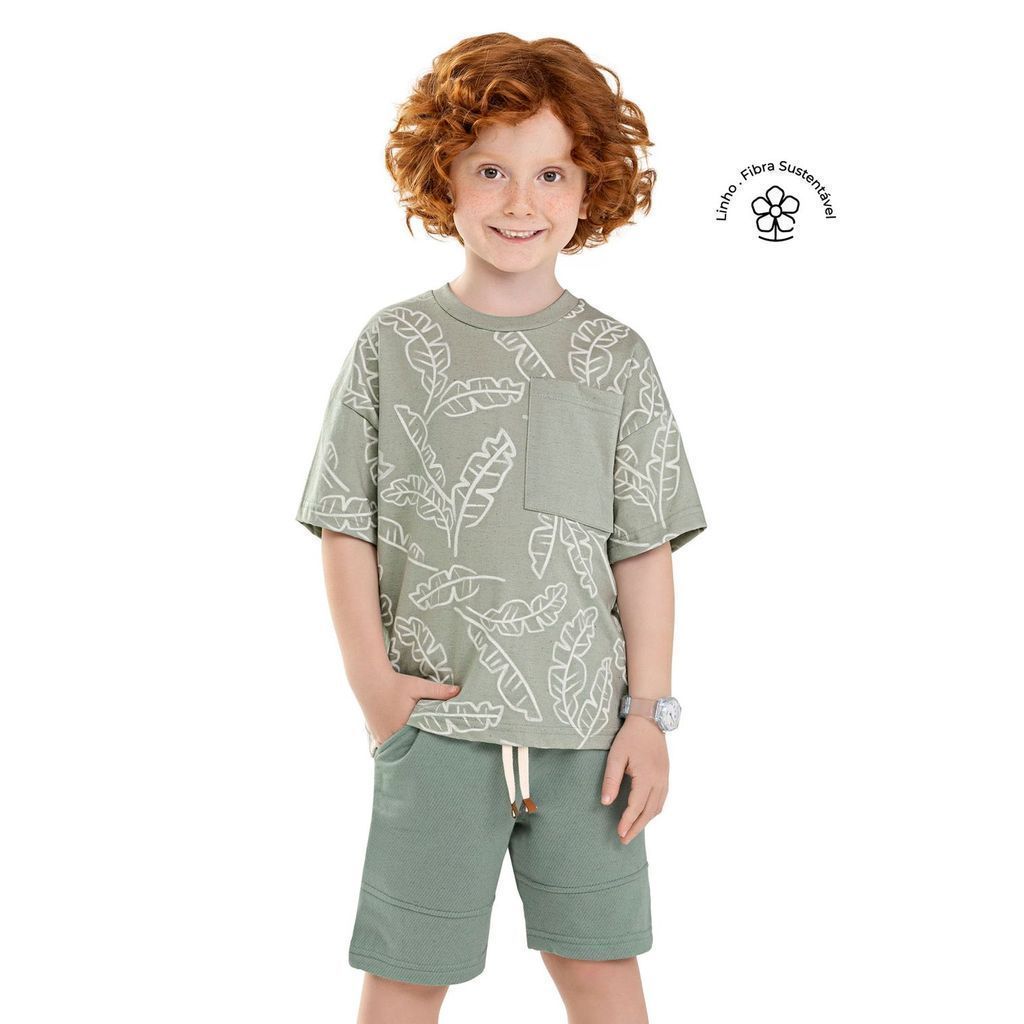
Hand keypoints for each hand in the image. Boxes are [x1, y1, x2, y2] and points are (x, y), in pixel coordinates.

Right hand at [359, 670, 461, 745]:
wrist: (369, 679)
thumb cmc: (394, 683)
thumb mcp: (418, 686)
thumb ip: (438, 691)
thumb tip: (458, 691)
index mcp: (401, 727)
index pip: (418, 744)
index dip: (427, 746)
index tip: (437, 749)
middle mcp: (389, 735)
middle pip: (406, 749)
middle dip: (416, 750)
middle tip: (430, 754)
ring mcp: (379, 736)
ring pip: (395, 749)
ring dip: (404, 748)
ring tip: (416, 752)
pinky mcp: (374, 733)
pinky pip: (385, 745)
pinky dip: (393, 746)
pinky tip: (400, 748)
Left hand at [601, 715, 668, 844]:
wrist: (649, 720)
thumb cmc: (630, 737)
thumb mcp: (616, 756)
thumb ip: (611, 780)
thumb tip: (605, 802)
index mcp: (647, 777)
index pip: (636, 806)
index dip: (627, 822)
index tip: (619, 834)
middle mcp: (659, 781)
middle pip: (649, 812)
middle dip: (637, 827)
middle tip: (625, 840)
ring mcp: (665, 778)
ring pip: (657, 807)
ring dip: (646, 821)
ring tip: (633, 831)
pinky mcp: (666, 775)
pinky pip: (662, 799)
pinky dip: (653, 811)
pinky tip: (644, 814)